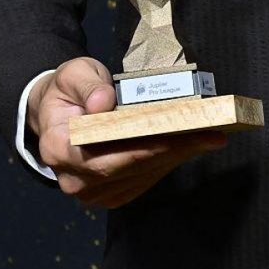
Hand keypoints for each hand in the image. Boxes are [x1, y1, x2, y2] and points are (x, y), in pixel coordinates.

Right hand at [30, 56, 227, 207]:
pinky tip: (190, 147)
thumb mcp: (73, 74)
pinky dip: (167, 163)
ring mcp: (91, 192)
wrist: (57, 113)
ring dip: (176, 158)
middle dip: (172, 150)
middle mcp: (73, 179)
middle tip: (210, 135)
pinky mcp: (109, 194)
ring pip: (140, 177)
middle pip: (129, 169)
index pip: (105, 157)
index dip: (144, 148)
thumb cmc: (67, 92)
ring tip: (209, 137)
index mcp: (58, 149)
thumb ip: (87, 85)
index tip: (177, 134)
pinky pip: (142, 181)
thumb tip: (104, 102)